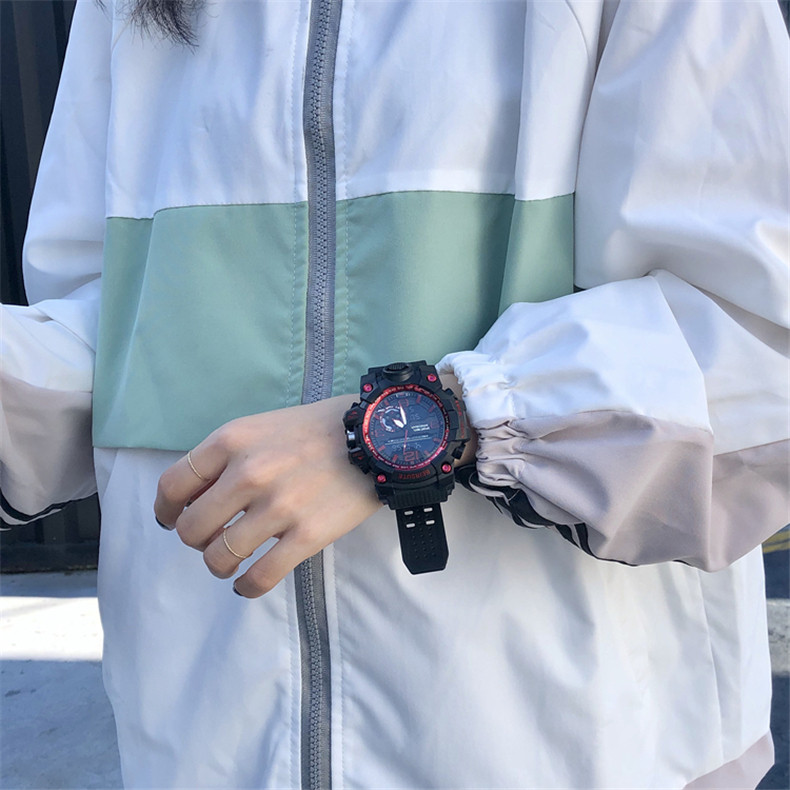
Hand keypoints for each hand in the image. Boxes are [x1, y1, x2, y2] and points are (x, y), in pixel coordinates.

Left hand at [153, 395, 381, 597]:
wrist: (376, 436)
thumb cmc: (317, 428)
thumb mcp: (262, 426)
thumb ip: (227, 455)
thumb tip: (196, 496)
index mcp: (232, 441)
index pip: (172, 486)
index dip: (165, 510)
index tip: (171, 519)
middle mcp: (249, 473)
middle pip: (191, 528)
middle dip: (195, 540)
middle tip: (211, 538)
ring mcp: (278, 507)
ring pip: (220, 557)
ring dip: (219, 566)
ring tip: (230, 563)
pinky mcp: (307, 535)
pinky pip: (261, 577)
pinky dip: (247, 587)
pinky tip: (248, 584)